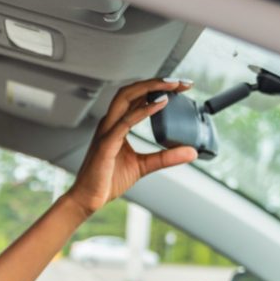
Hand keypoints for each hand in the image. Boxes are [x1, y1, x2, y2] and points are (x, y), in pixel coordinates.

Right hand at [66, 78, 198, 215]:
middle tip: (180, 82)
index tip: (180, 87)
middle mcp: (110, 123)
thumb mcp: (144, 165)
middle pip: (131, 91)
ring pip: (125, 98)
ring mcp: (107, 131)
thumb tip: (191, 152)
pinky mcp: (106, 144)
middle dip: (156, 82)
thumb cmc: (107, 180)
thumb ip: (166, 157)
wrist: (88, 198)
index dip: (158, 88)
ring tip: (172, 86)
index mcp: (117, 125)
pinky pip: (125, 121)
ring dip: (150, 88)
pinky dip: (144, 110)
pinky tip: (160, 104)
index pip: (137, 98)